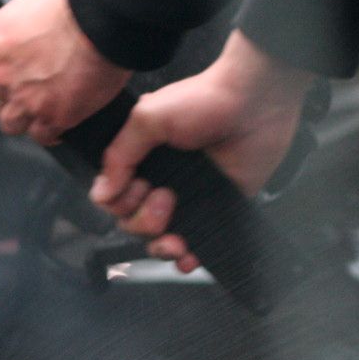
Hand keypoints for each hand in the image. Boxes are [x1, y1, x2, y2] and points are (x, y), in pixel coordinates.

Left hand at [0, 0, 130, 144]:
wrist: (107, 21)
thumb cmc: (72, 1)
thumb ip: (19, 5)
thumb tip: (24, 4)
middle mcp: (1, 80)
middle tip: (21, 83)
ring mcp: (26, 103)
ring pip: (10, 125)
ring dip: (23, 115)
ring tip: (41, 98)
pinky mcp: (54, 119)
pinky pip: (42, 136)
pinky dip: (50, 128)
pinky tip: (60, 113)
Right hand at [92, 31, 314, 273]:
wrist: (257, 102)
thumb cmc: (203, 100)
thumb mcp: (149, 118)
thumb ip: (119, 155)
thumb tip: (101, 195)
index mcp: (140, 160)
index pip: (114, 198)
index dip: (121, 203)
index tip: (139, 187)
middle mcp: (160, 181)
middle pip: (132, 223)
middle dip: (142, 221)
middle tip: (165, 196)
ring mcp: (187, 198)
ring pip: (158, 239)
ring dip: (160, 246)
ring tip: (177, 235)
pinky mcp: (215, 209)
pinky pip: (194, 244)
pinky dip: (187, 259)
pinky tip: (188, 257)